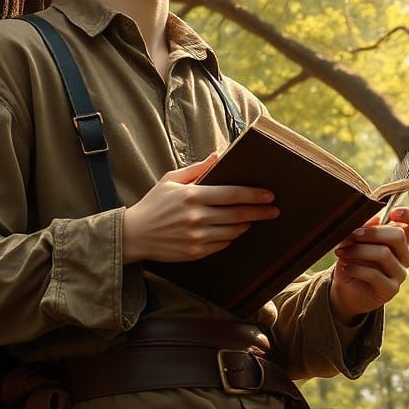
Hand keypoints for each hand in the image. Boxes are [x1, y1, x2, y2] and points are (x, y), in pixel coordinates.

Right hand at [122, 152, 279, 263]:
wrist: (134, 234)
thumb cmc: (153, 204)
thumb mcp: (170, 180)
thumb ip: (196, 169)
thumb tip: (217, 156)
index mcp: (192, 195)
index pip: (231, 194)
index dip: (253, 195)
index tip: (269, 195)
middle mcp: (197, 217)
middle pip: (238, 214)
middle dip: (260, 212)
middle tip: (275, 210)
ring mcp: (197, 236)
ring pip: (233, 231)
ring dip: (246, 224)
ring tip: (252, 218)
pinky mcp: (195, 252)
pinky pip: (222, 244)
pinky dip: (231, 237)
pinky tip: (234, 231)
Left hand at [328, 207, 408, 323]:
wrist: (346, 289)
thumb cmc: (353, 258)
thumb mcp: (356, 238)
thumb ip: (366, 226)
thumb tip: (376, 216)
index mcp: (400, 238)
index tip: (392, 213)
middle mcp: (405, 255)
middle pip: (398, 235)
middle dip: (371, 233)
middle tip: (352, 235)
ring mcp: (400, 273)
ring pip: (384, 254)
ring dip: (358, 250)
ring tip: (341, 252)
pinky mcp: (391, 289)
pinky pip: (375, 274)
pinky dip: (356, 268)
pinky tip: (345, 266)